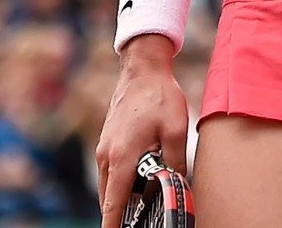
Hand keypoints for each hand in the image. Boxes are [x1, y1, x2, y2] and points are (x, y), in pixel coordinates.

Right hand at [98, 38, 192, 227]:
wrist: (142, 70)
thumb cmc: (160, 97)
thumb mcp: (176, 130)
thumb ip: (176, 162)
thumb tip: (177, 185)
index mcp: (122, 157)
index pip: (114, 203)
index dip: (113, 225)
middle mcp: (107, 156)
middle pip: (109, 199)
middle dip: (120, 215)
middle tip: (138, 222)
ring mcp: (104, 149)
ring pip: (108, 187)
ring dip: (120, 199)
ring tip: (140, 208)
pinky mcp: (106, 143)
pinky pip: (110, 173)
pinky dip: (119, 184)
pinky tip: (138, 183)